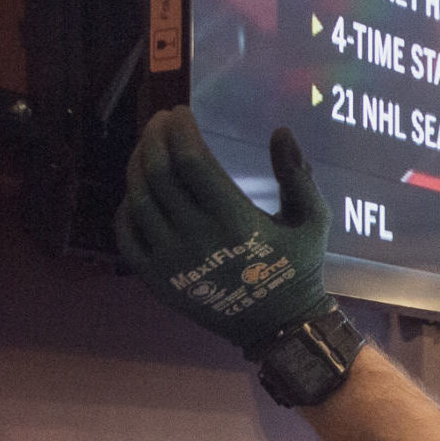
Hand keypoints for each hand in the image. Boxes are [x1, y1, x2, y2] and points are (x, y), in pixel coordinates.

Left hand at [114, 107, 332, 357]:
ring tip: (149, 149)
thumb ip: (298, 176)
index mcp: (235, 221)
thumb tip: (280, 132)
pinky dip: (127, 206)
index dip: (180, 129)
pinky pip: (126, 234)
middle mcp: (197, 239)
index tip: (181, 112)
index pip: (191, 160)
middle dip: (155, 137)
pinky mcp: (156, 281)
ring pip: (138, 198)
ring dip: (138, 164)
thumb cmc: (299, 270)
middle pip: (158, 172)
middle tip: (160, 122)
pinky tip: (139, 192)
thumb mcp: (313, 222)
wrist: (280, 328)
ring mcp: (171, 261)